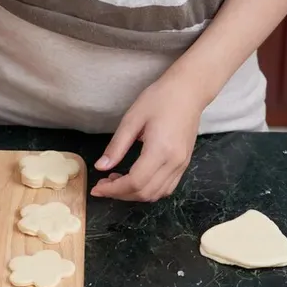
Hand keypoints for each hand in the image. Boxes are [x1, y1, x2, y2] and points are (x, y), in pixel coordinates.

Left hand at [91, 76, 203, 201]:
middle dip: (121, 194)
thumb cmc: (160, 98)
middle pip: (145, 193)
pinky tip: (136, 179)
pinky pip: (166, 188)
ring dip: (134, 194)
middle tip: (103, 184)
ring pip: (156, 194)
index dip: (113, 189)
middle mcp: (174, 162)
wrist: (189, 92)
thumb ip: (116, 146)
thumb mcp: (132, 118)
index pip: (135, 182)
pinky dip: (149, 190)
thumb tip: (101, 167)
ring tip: (117, 181)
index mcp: (160, 150)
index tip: (96, 188)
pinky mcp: (184, 164)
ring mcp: (182, 165)